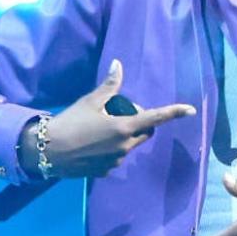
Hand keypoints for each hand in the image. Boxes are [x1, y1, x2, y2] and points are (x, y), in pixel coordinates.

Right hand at [18, 59, 195, 177]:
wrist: (45, 151)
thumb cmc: (69, 122)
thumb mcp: (90, 101)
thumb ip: (110, 86)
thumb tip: (118, 64)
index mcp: (124, 128)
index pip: (156, 118)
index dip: (174, 113)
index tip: (190, 110)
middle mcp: (125, 146)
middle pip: (145, 131)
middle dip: (139, 121)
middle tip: (117, 112)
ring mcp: (116, 161)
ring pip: (130, 144)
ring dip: (124, 134)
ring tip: (99, 128)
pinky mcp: (105, 171)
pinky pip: (116, 156)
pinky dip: (111, 147)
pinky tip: (92, 144)